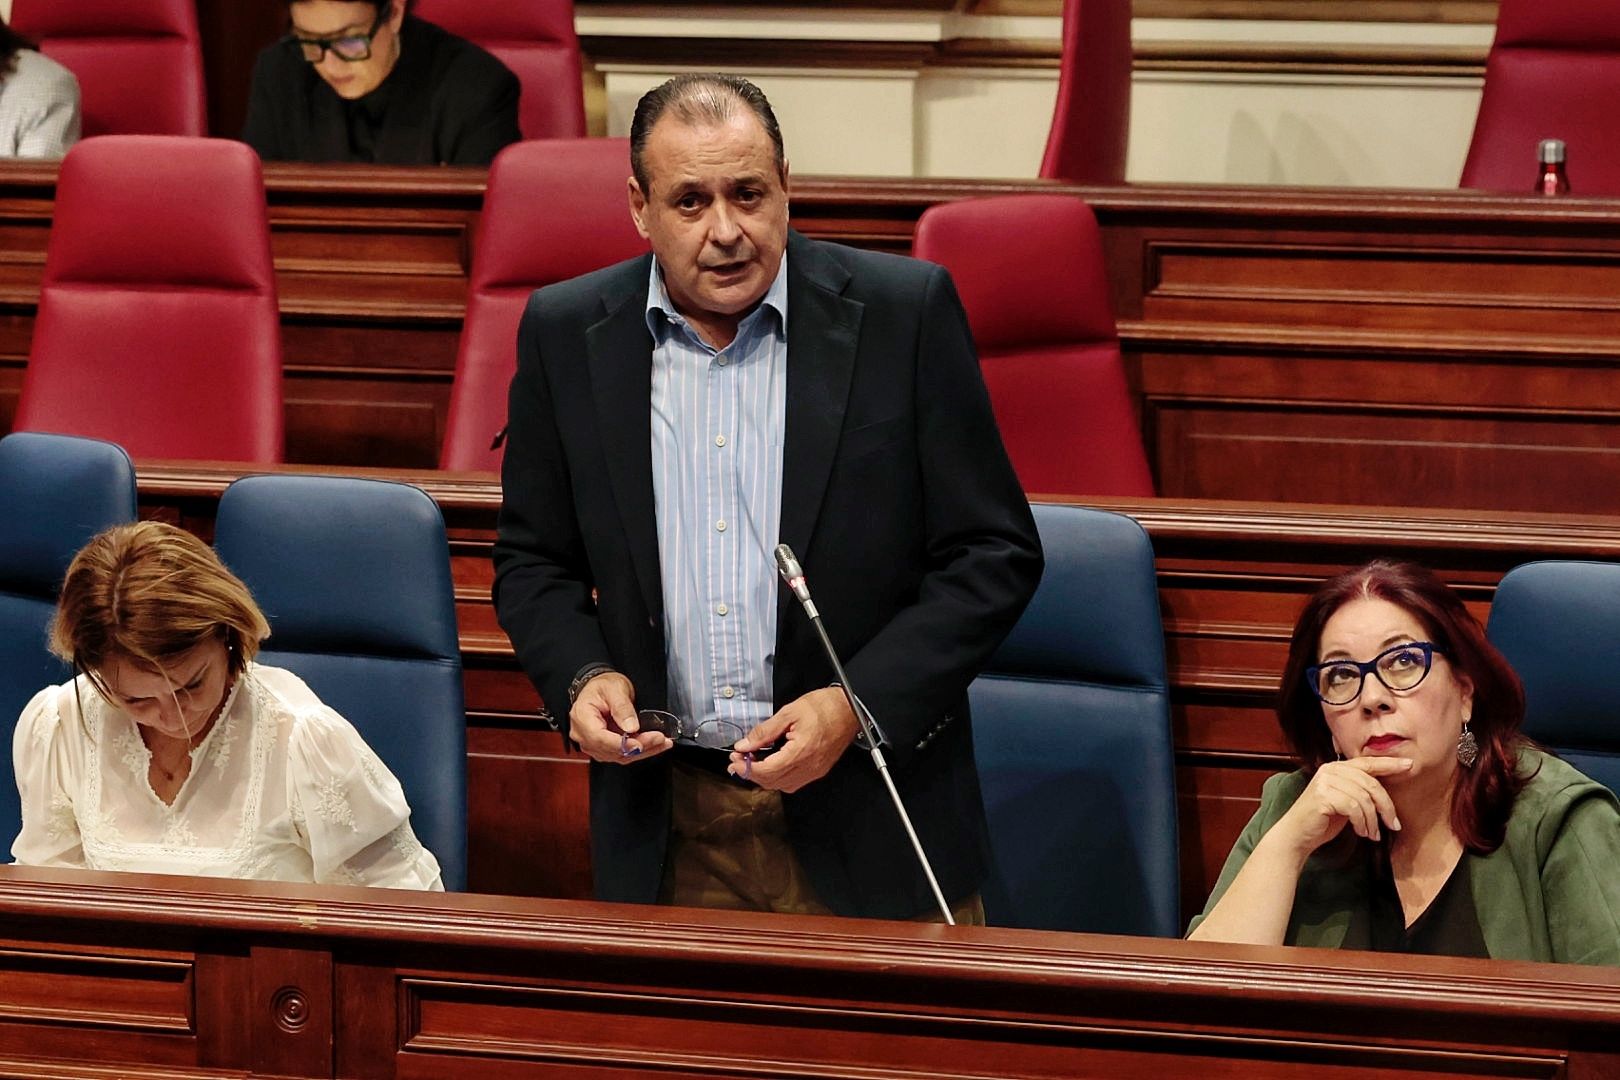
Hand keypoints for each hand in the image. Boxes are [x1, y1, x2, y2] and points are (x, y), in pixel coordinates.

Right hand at [568, 672, 670, 763]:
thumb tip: (631, 727)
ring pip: (619, 755)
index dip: (621, 744)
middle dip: (638, 747)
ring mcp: (593, 743)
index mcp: (582, 717)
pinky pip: (622, 754)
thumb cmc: (603, 686)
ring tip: (661, 742)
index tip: (640, 743)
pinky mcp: (604, 747)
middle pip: (611, 749)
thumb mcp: (615, 689)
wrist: (601, 688)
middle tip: (658, 739)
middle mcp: (584, 734)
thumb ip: (622, 707)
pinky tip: (654, 744)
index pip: (599, 738)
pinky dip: (640, 750)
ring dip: (642, 751)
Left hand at [729, 687, 858, 792]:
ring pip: (782, 785)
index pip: (767, 770)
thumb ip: (765, 731)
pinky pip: (793, 782)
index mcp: (801, 751)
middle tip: (738, 761)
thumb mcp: (789, 712)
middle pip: (772, 781)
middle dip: (751, 773)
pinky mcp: (818, 770)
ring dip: (764, 777)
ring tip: (752, 762)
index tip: (735, 759)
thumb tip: (744, 745)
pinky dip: (778, 777)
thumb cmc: (825, 707)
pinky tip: (771, 765)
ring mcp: (815, 771)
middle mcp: (809, 767)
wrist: (851, 710)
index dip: (747, 767)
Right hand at [1273, 757, 1412, 854]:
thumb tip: (1386, 792)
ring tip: (1372, 834)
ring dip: (1373, 820)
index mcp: (1336, 768)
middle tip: (1393, 825)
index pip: (1368, 763)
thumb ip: (1360, 791)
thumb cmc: (1323, 820)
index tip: (1409, 765)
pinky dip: (1362, 823)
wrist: (1297, 835)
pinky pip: (1354, 808)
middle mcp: (1330, 770)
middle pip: (1371, 784)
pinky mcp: (1323, 796)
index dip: (1390, 764)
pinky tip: (1361, 833)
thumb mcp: (1346, 801)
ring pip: (1364, 798)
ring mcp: (1325, 782)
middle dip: (1386, 806)